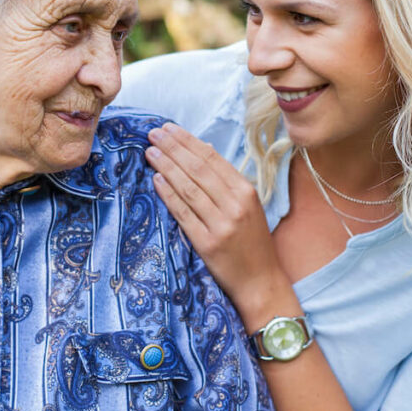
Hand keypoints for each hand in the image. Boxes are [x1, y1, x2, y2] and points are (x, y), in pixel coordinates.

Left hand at [146, 123, 292, 324]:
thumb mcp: (248, 205)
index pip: (212, 159)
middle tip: (153, 133)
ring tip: (150, 152)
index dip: (188, 141)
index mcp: (246, 191)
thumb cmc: (252, 241)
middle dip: (173, 148)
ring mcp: (221, 224)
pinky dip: (168, 195)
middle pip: (198, 169)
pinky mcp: (208, 243)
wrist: (261, 282)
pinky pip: (183, 213)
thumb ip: (225, 178)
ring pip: (188, 188)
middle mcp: (235, 205)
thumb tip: (202, 147)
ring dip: (166, 167)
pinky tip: (156, 180)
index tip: (169, 129)